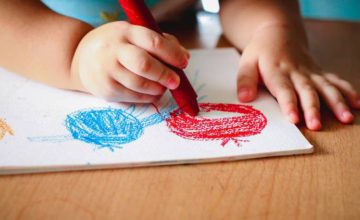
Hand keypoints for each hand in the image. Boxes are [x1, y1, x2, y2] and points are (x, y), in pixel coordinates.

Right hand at [71, 21, 188, 102]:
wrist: (82, 58)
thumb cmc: (117, 46)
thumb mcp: (135, 35)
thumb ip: (161, 42)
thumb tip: (184, 57)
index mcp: (126, 32)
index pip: (153, 42)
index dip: (172, 54)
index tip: (184, 62)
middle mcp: (114, 50)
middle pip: (144, 65)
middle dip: (164, 75)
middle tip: (176, 82)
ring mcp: (107, 71)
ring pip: (140, 85)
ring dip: (158, 89)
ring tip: (163, 87)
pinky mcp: (106, 90)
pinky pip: (133, 97)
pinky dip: (148, 97)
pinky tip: (152, 93)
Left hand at [236, 23, 359, 129]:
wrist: (279, 33)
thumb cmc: (260, 52)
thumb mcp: (246, 62)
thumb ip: (245, 80)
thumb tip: (244, 98)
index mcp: (277, 72)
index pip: (283, 90)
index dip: (289, 105)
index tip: (294, 119)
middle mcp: (296, 73)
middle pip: (307, 91)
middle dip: (313, 109)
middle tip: (317, 125)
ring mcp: (310, 73)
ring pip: (326, 87)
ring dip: (337, 102)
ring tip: (346, 118)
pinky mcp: (319, 73)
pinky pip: (335, 81)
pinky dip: (347, 91)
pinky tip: (357, 104)